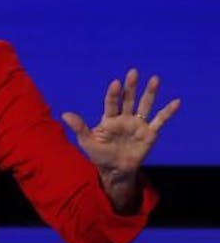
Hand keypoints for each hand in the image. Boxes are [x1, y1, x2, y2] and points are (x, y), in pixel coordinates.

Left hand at [61, 69, 179, 210]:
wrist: (115, 170)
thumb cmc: (99, 155)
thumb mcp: (87, 142)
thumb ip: (80, 127)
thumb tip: (64, 114)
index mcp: (109, 119)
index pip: (111, 103)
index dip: (114, 94)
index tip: (116, 83)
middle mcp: (124, 118)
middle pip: (128, 100)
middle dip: (131, 87)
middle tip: (133, 72)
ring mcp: (138, 125)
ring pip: (145, 105)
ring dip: (150, 93)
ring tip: (155, 79)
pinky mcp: (149, 134)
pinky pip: (160, 121)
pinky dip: (168, 112)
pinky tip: (176, 101)